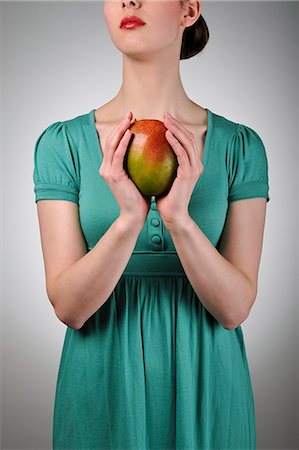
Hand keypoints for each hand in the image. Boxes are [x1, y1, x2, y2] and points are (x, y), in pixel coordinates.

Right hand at [99, 111, 150, 224]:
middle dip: (119, 125)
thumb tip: (154, 148)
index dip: (121, 129)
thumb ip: (142, 164)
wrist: (135, 215)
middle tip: (131, 113)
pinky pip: (118, 155)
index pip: (114, 144)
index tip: (133, 119)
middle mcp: (105, 168)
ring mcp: (107, 172)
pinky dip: (123, 143)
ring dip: (120, 129)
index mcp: (111, 168)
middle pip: (110, 140)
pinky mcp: (113, 176)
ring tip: (130, 118)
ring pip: (111, 144)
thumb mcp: (141, 177)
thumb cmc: (141, 198)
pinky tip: (131, 134)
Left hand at [155, 112, 203, 228]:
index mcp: (191, 164)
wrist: (172, 215)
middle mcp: (196, 164)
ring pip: (187, 142)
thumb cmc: (165, 198)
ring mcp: (194, 169)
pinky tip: (166, 134)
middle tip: (164, 114)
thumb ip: (160, 164)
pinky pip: (182, 153)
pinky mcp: (189, 174)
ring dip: (177, 129)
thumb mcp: (163, 177)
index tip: (163, 119)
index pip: (185, 141)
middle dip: (177, 124)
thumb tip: (146, 151)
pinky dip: (175, 142)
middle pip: (188, 137)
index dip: (176, 128)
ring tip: (165, 120)